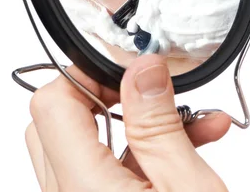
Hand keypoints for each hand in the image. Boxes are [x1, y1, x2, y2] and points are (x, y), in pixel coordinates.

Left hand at [26, 54, 230, 190]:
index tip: (131, 69)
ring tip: (198, 122)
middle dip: (108, 96)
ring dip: (139, 125)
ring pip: (86, 145)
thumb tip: (142, 69)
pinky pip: (106, 170)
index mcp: (86, 190)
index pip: (51, 105)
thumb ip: (157, 123)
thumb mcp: (187, 185)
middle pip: (58, 123)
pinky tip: (194, 145)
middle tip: (152, 92)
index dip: (87, 74)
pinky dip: (144, 151)